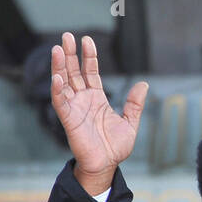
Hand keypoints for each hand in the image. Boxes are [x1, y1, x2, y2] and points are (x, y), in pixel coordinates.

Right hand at [50, 32, 147, 194]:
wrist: (107, 165)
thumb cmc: (115, 147)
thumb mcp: (130, 122)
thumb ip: (135, 104)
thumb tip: (144, 84)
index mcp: (97, 98)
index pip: (90, 72)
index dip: (89, 57)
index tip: (87, 40)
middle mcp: (83, 100)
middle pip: (74, 72)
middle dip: (70, 54)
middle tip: (67, 36)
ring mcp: (75, 108)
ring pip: (64, 82)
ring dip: (59, 66)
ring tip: (58, 48)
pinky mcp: (68, 119)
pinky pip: (60, 102)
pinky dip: (57, 90)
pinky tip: (57, 77)